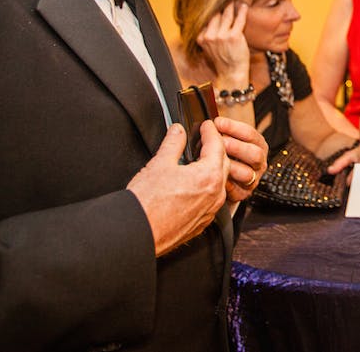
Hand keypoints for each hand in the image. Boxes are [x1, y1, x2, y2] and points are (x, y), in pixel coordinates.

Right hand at [127, 122, 228, 255]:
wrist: (137, 233)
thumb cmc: (147, 203)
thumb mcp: (159, 164)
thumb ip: (173, 143)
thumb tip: (177, 131)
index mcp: (209, 176)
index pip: (216, 146)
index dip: (211, 132)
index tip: (207, 125)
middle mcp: (215, 195)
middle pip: (222, 163)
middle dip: (215, 149)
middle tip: (205, 139)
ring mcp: (210, 211)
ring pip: (218, 183)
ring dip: (212, 169)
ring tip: (199, 160)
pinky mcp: (201, 223)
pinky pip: (211, 200)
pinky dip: (206, 187)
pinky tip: (193, 184)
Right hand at [196, 2, 249, 82]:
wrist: (232, 73)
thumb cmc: (223, 59)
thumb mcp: (210, 46)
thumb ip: (208, 33)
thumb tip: (211, 18)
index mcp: (201, 38)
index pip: (206, 18)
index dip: (211, 8)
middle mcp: (209, 36)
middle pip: (215, 14)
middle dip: (221, 5)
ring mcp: (221, 36)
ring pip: (226, 15)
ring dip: (232, 5)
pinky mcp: (234, 36)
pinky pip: (238, 20)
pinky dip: (242, 12)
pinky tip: (244, 6)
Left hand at [218, 116, 267, 201]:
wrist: (220, 181)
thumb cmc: (223, 155)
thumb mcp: (226, 138)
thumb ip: (220, 131)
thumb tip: (207, 123)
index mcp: (257, 144)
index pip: (251, 134)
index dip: (234, 127)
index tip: (218, 123)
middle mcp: (259, 162)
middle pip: (255, 154)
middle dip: (237, 147)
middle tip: (221, 143)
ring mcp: (253, 178)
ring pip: (247, 174)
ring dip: (231, 166)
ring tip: (216, 161)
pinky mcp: (244, 193)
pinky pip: (238, 191)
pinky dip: (227, 185)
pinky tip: (216, 178)